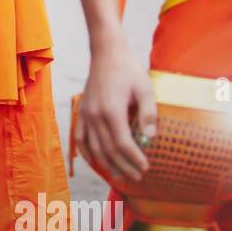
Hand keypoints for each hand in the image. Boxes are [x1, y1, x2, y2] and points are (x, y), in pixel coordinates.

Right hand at [75, 40, 155, 182]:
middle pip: (108, 149)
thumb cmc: (128, 70)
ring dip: (106, 163)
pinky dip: (87, 152)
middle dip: (123, 165)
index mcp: (112, 111)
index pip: (123, 143)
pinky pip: (80, 137)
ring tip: (119, 175)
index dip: (134, 158)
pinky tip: (95, 161)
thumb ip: (148, 113)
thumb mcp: (144, 88)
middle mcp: (95, 115)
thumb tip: (150, 138)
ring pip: (94, 147)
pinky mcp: (82, 111)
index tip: (145, 167)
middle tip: (137, 177)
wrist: (106, 53)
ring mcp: (85, 114)